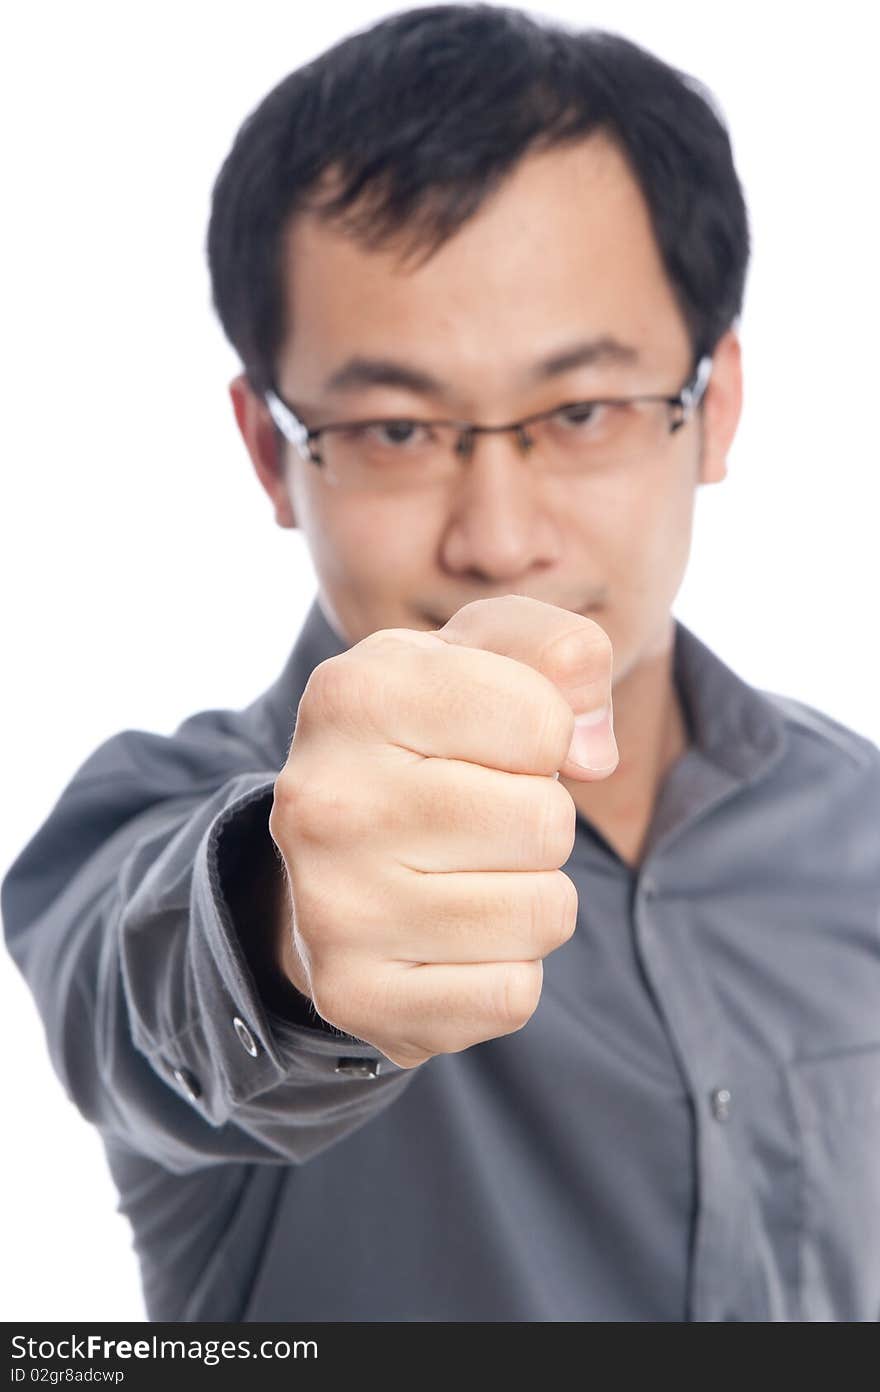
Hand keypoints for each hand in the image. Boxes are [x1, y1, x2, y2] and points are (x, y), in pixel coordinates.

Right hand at [268, 595, 617, 1067]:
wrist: (331, 853)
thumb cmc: (430, 736)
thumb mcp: (486, 656)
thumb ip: (565, 653)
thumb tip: (594, 754)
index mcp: (353, 694)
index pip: (544, 723)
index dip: (546, 737)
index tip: (492, 745)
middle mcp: (323, 800)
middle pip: (547, 823)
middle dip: (541, 821)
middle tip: (478, 818)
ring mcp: (332, 907)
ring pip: (543, 914)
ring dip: (531, 897)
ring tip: (467, 874)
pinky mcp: (355, 996)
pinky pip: (512, 995)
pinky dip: (506, 969)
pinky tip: (451, 938)